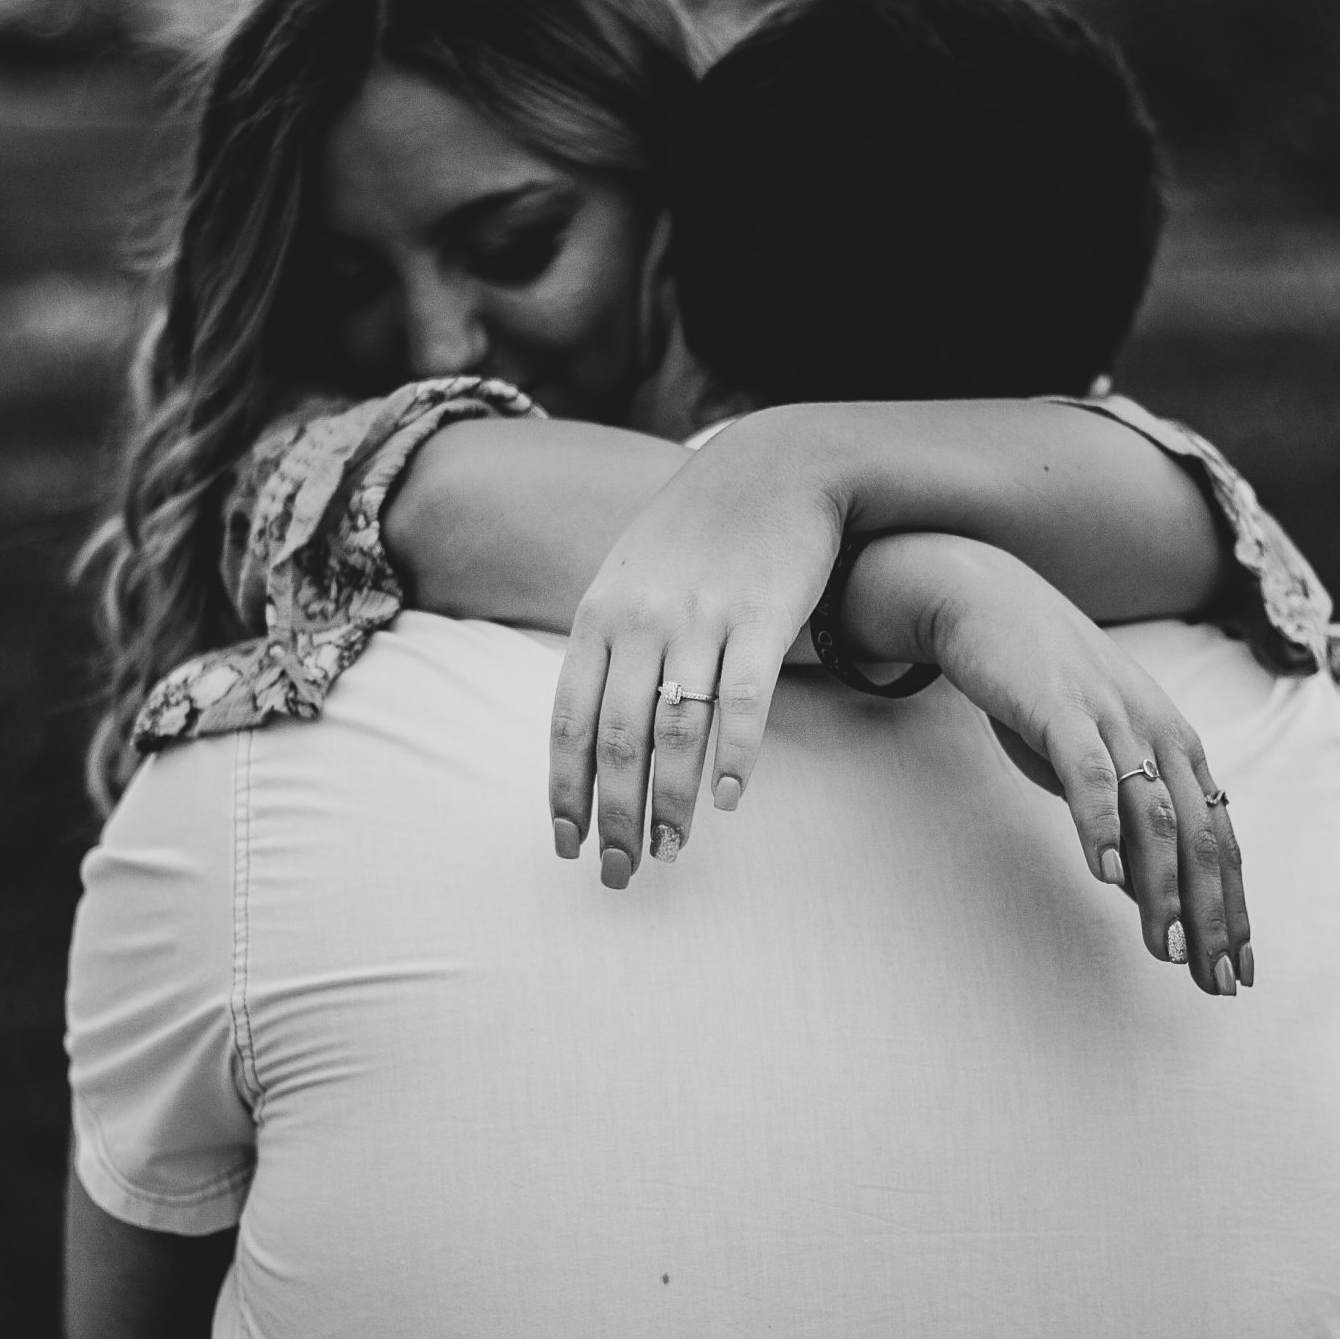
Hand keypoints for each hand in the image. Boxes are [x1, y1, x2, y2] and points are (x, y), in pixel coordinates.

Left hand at [546, 425, 843, 886]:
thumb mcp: (629, 577)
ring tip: (673, 852)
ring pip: (677, 730)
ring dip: (673, 802)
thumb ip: (605, 644)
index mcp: (600, 616)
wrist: (774, 463)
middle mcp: (642, 619)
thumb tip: (586, 730)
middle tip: (619, 875)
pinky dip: (736, 755)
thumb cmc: (697, 531)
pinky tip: (730, 799)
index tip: (567, 848)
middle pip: (618, 740)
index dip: (565, 792)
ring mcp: (702, 616)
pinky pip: (746, 699)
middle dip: (615, 817)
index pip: (569, 722)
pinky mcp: (763, 615)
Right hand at [894, 535, 1253, 992]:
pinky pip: (1086, 773)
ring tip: (1166, 948)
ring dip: (1164, 887)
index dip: (1232, 906)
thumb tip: (1142, 885)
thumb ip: (1124, 811)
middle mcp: (1158, 732)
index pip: (1219, 838)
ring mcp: (1111, 718)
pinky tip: (1102, 877)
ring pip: (1153, 814)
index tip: (1238, 969)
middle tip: (1218, 981)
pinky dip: (1099, 825)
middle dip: (1214, 915)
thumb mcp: (1097, 753)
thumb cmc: (1043, 686)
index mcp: (1175, 746)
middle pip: (1202, 836)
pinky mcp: (1059, 707)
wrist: (988, 600)